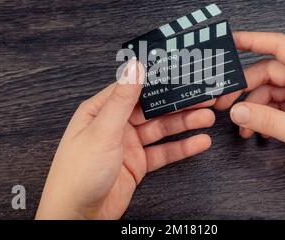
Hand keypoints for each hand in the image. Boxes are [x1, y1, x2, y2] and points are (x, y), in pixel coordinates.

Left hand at [36, 59, 214, 218]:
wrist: (78, 216)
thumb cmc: (78, 174)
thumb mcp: (102, 131)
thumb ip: (122, 100)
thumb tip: (133, 67)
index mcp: (101, 111)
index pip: (134, 89)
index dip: (157, 81)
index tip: (179, 73)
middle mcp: (115, 125)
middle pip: (152, 109)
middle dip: (177, 104)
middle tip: (202, 97)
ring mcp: (128, 145)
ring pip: (161, 129)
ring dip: (184, 124)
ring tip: (206, 118)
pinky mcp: (138, 163)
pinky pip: (163, 152)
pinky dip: (181, 147)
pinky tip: (198, 142)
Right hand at [215, 32, 284, 216]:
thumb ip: (271, 122)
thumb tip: (238, 111)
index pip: (281, 47)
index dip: (253, 40)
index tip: (230, 40)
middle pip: (268, 72)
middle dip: (244, 87)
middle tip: (224, 101)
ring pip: (267, 90)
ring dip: (251, 107)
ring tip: (242, 126)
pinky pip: (272, 104)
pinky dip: (260, 116)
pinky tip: (255, 130)